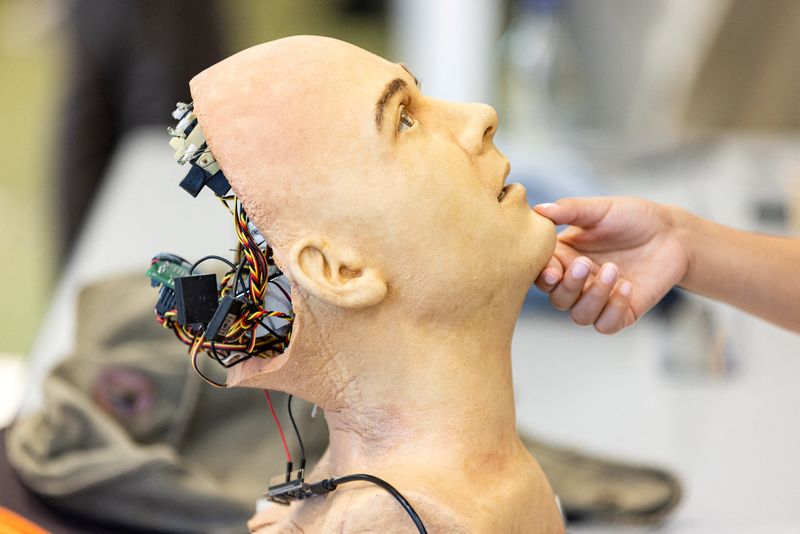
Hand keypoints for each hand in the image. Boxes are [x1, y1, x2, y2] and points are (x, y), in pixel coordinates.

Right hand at [533, 197, 690, 333]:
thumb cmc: (633, 218)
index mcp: (564, 257)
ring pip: (580, 315)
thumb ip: (568, 210)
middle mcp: (578, 282)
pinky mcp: (622, 312)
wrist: (671, 233)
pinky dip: (613, 309)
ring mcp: (599, 299)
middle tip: (585, 264)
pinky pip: (606, 325)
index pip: (543, 275)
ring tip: (614, 270)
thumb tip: (538, 210)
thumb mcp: (599, 209)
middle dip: (569, 286)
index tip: (553, 269)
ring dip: (593, 297)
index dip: (543, 277)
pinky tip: (628, 286)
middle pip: (558, 299)